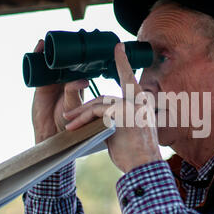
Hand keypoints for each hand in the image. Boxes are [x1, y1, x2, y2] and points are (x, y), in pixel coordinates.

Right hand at [31, 39, 88, 143]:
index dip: (84, 54)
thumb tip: (81, 80)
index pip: (82, 65)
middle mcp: (66, 81)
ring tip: (52, 36)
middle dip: (68, 47)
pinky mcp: (41, 85)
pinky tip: (39, 45)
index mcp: (78, 85)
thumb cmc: (69, 122)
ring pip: (53, 62)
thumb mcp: (73, 105)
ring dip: (52, 49)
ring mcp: (53, 82)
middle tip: (71, 32)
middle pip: (67, 60)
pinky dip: (38, 55)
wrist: (51, 134)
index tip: (89, 38)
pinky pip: (39, 68)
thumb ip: (74, 93)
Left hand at [63, 43, 161, 172]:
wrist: (144, 166)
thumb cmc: (137, 153)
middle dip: (85, 106)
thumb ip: (119, 119)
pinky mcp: (121, 112)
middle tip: (70, 115)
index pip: (129, 78)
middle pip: (105, 97)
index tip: (118, 47)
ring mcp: (131, 105)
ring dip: (81, 113)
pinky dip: (83, 118)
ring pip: (99, 103)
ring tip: (68, 122)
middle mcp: (139, 100)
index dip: (122, 62)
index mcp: (143, 103)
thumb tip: (102, 117)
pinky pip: (96, 111)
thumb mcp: (130, 131)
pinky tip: (73, 126)